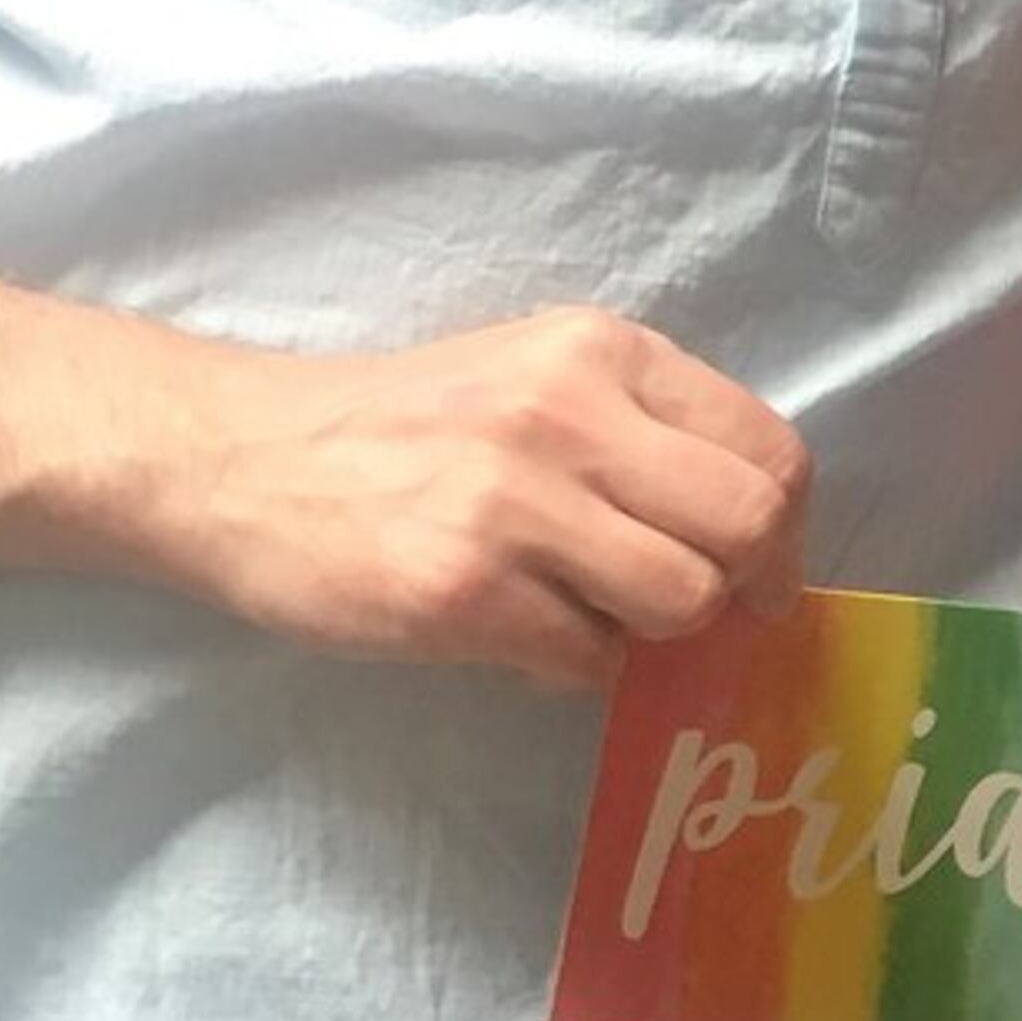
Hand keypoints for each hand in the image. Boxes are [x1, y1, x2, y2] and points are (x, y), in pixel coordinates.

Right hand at [162, 306, 809, 693]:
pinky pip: (590, 661)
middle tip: (710, 616)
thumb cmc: (400, 425)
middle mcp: (571, 414)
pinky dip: (576, 668)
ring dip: (654, 632)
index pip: (769, 447)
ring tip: (592, 616)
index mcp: (602, 351)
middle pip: (749, 525)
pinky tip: (524, 639)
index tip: (762, 570)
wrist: (236, 457)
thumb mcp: (534, 374)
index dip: (785, 527)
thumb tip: (750, 533)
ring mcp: (516, 506)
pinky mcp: (465, 593)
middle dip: (748, 588)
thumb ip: (639, 427)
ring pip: (681, 600)